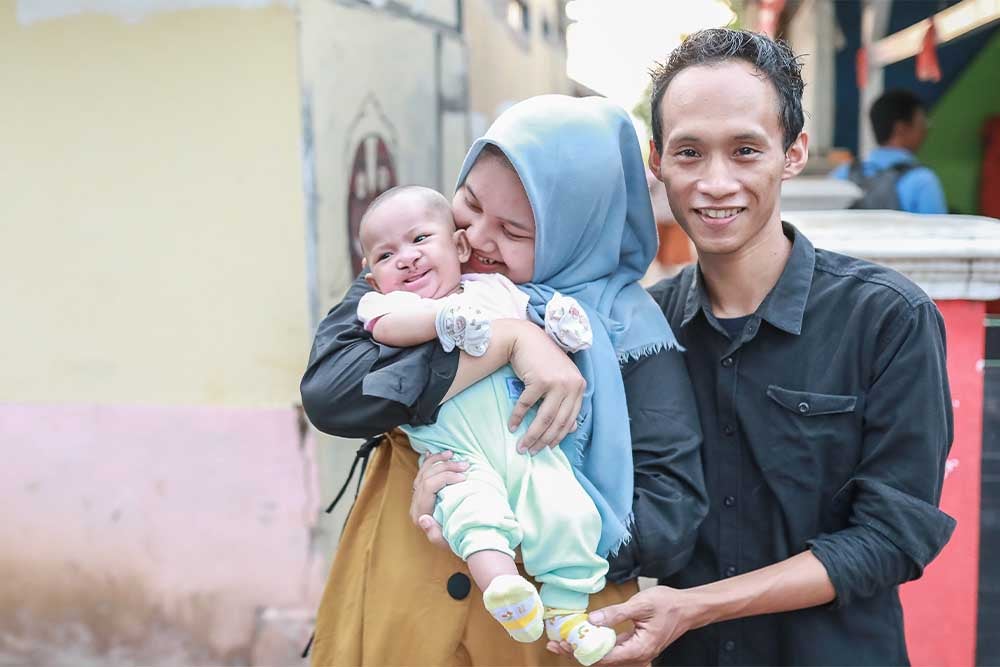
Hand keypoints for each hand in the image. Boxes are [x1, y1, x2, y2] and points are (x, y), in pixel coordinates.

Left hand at [409, 450, 467, 548]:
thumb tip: (423, 519)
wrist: (456, 540)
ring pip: (423, 472)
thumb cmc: (454, 540)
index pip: (428, 486)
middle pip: (426, 476)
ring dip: (438, 461)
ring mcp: (418, 498)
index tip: (464, 477)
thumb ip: (433, 534)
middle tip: (465, 465)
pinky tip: (434, 454)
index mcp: (420, 513)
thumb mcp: (446, 542)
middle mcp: (416, 504)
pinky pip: (423, 473)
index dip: (445, 477)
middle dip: (446, 467)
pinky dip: (430, 462)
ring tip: (453, 455)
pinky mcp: (422, 494)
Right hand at [506, 322, 584, 453]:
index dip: (558, 436)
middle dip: (543, 441)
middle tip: (531, 452)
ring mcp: (557, 382)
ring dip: (531, 435)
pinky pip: (527, 405)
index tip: (546, 448)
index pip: (570, 419)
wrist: (525, 338)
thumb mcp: (560, 379)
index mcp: (579, 386)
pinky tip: (512, 426)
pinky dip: (517, 417)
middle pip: (558, 422)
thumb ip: (567, 401)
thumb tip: (572, 428)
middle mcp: (572, 385)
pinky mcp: (541, 380)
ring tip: (521, 446)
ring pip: (544, 418)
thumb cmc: (541, 359)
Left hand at [546, 586, 693, 665]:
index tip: (562, 644)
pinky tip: (585, 634)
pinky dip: (597, 642)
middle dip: (577, 652)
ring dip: (585, 647)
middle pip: (601, 659)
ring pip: (606, 654)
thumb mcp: (640, 605)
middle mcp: (636, 655)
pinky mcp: (635, 644)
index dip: (580, 652)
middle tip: (554, 644)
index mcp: (638, 649)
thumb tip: (591, 620)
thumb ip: (616, 613)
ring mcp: (636, 651)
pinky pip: (613, 647)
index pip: (603, 657)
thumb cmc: (669, 604)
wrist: (689, 607)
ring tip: (564, 640)